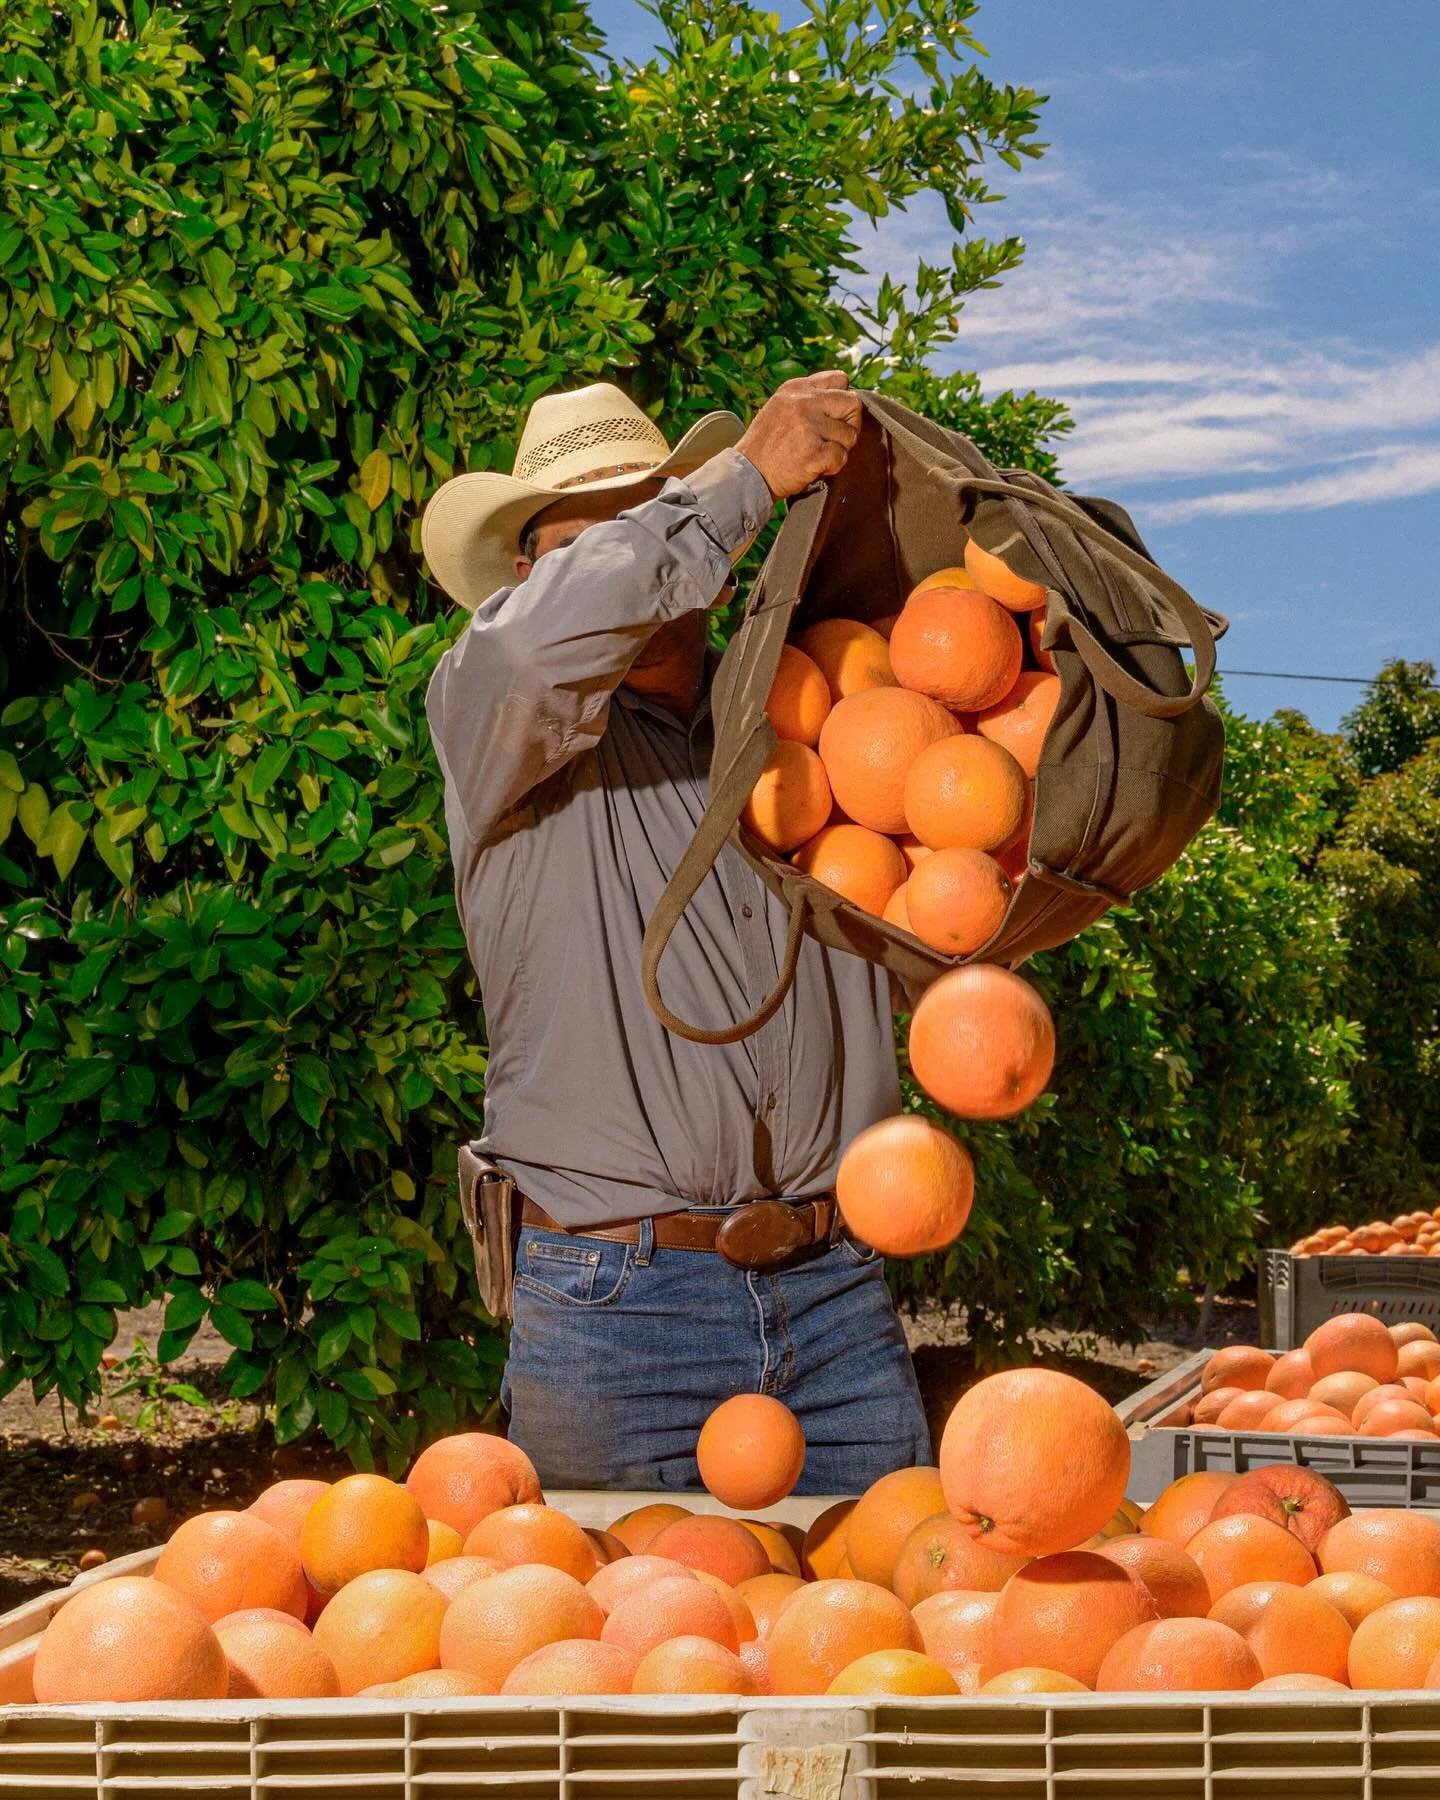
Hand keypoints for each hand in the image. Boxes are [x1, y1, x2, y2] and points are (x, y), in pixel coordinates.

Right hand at [736, 371, 862, 499]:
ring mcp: (809, 427)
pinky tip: (816, 467)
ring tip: (819, 454)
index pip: (841, 379)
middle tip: (834, 439)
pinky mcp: (813, 453)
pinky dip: (833, 467)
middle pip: (852, 403)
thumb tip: (843, 397)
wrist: (747, 474)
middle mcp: (804, 402)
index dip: (843, 401)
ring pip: (850, 435)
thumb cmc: (767, 444)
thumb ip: (808, 398)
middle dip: (850, 424)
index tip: (834, 417)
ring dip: (840, 449)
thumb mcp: (781, 406)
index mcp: (797, 388)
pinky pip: (841, 457)